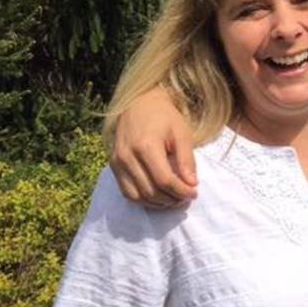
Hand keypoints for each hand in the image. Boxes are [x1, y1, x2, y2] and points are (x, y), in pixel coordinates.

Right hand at [110, 86, 198, 206]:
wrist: (139, 104)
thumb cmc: (164, 117)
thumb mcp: (182, 133)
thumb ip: (186, 159)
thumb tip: (191, 184)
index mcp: (146, 146)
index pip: (164, 180)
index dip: (181, 191)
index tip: (194, 193)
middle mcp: (127, 156)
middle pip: (150, 191)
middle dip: (171, 199)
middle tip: (186, 197)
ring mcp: (117, 163)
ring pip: (137, 196)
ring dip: (158, 203)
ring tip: (175, 198)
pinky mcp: (113, 166)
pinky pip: (127, 192)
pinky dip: (144, 199)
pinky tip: (159, 196)